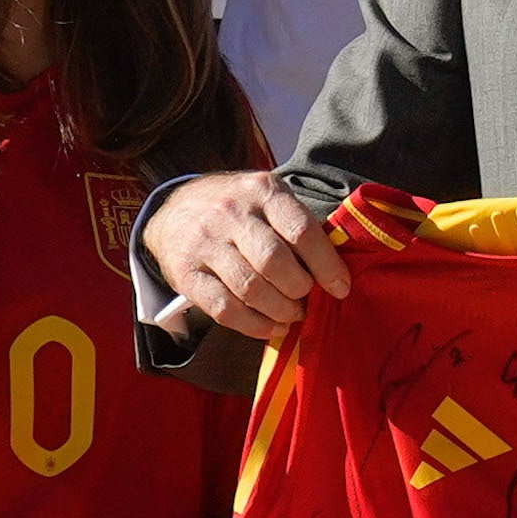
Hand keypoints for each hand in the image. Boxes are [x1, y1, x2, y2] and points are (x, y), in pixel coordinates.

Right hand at [146, 173, 350, 340]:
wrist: (175, 210)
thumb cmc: (239, 211)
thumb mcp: (269, 200)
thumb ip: (298, 226)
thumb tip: (335, 272)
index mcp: (262, 190)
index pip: (301, 230)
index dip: (326, 265)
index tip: (341, 287)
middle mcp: (230, 212)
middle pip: (274, 261)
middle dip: (300, 289)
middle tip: (308, 300)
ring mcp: (204, 242)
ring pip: (250, 288)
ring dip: (280, 310)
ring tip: (292, 315)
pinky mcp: (185, 272)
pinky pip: (225, 309)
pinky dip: (255, 325)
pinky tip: (272, 327)